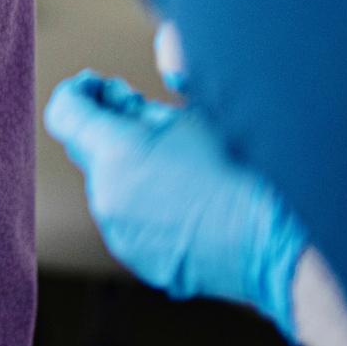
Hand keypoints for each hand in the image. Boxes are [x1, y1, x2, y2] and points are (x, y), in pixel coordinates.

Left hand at [46, 70, 309, 339]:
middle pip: (88, 150)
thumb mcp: (191, 119)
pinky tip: (190, 202)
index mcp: (115, 152)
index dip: (80, 93)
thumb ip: (140, 108)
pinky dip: (147, 205)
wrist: (280, 240)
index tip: (98, 87)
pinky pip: (130, 220)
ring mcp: (120, 232)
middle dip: (111, 131)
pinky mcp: (139, 258)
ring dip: (130, 170)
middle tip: (151, 120)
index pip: (65, 112)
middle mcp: (106, 196)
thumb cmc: (245, 170)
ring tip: (183, 167)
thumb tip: (117, 102)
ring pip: (110, 187)